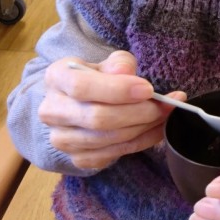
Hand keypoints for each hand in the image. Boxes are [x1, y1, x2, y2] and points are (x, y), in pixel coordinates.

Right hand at [39, 51, 185, 168]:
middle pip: (98, 118)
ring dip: (144, 128)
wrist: (81, 101)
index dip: (118, 90)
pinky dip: (142, 142)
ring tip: (166, 113)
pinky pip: (114, 154)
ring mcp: (62, 139)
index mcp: (56, 78)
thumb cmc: (98, 77)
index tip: (149, 89)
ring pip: (108, 139)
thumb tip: (126, 72)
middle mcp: (52, 111)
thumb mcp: (108, 61)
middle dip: (139, 112)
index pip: (82, 87)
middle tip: (167, 103)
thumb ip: (119, 64)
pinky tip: (156, 128)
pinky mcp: (77, 158)